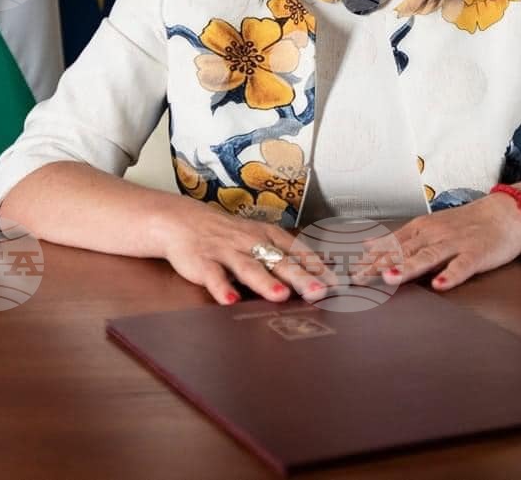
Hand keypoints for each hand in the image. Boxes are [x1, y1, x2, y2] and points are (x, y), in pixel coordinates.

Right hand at [160, 200, 338, 305]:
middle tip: (319, 292)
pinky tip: (230, 300)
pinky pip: (214, 276)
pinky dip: (222, 288)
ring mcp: (227, 252)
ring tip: (280, 295)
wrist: (184, 221)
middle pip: (278, 260)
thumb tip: (320, 277)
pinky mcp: (203, 263)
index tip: (337, 284)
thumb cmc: (229, 235)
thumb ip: (284, 257)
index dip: (317, 268)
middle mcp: (251, 243)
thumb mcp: (259, 239)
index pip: (298, 252)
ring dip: (265, 281)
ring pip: (249, 267)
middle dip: (300, 277)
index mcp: (268, 236)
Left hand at [350, 191, 520, 291]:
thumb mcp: (430, 227)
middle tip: (358, 278)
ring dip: (408, 267)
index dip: (369, 258)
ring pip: (428, 257)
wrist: (506, 211)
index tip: (348, 270)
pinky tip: (440, 286)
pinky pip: (463, 266)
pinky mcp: (477, 254)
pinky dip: (451, 276)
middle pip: (403, 252)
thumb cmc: (467, 223)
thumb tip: (368, 245)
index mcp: (422, 229)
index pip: (391, 245)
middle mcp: (434, 234)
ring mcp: (456, 244)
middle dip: (378, 265)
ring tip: (390, 278)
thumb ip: (402, 238)